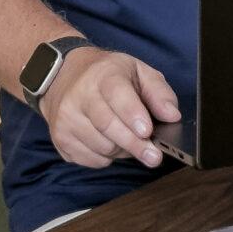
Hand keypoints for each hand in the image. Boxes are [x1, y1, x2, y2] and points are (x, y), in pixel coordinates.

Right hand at [37, 48, 182, 168]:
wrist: (64, 77)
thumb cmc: (107, 75)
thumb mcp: (138, 71)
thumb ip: (159, 92)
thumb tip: (172, 115)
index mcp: (103, 74)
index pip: (116, 95)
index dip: (133, 114)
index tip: (148, 131)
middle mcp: (79, 96)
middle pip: (108, 126)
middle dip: (135, 144)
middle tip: (154, 156)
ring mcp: (66, 120)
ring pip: (101, 147)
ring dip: (122, 150)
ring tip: (130, 138)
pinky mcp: (60, 140)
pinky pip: (91, 160)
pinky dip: (107, 157)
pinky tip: (109, 141)